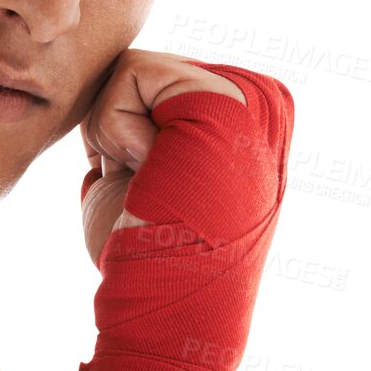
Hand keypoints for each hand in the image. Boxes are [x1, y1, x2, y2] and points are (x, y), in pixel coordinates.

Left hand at [77, 48, 246, 267]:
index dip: (123, 135)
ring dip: (114, 133)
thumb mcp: (149, 179)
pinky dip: (116, 127)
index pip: (150, 88)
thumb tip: (119, 98)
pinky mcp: (222, 93)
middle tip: (144, 184)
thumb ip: (147, 128)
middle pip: (139, 75)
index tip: (146, 184)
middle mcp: (256, 106)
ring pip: (130, 70)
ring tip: (150, 179)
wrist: (165, 301)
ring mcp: (245, 98)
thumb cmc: (149, 254)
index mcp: (245, 126)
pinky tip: (149, 168)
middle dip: (118, 130)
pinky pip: (129, 71)